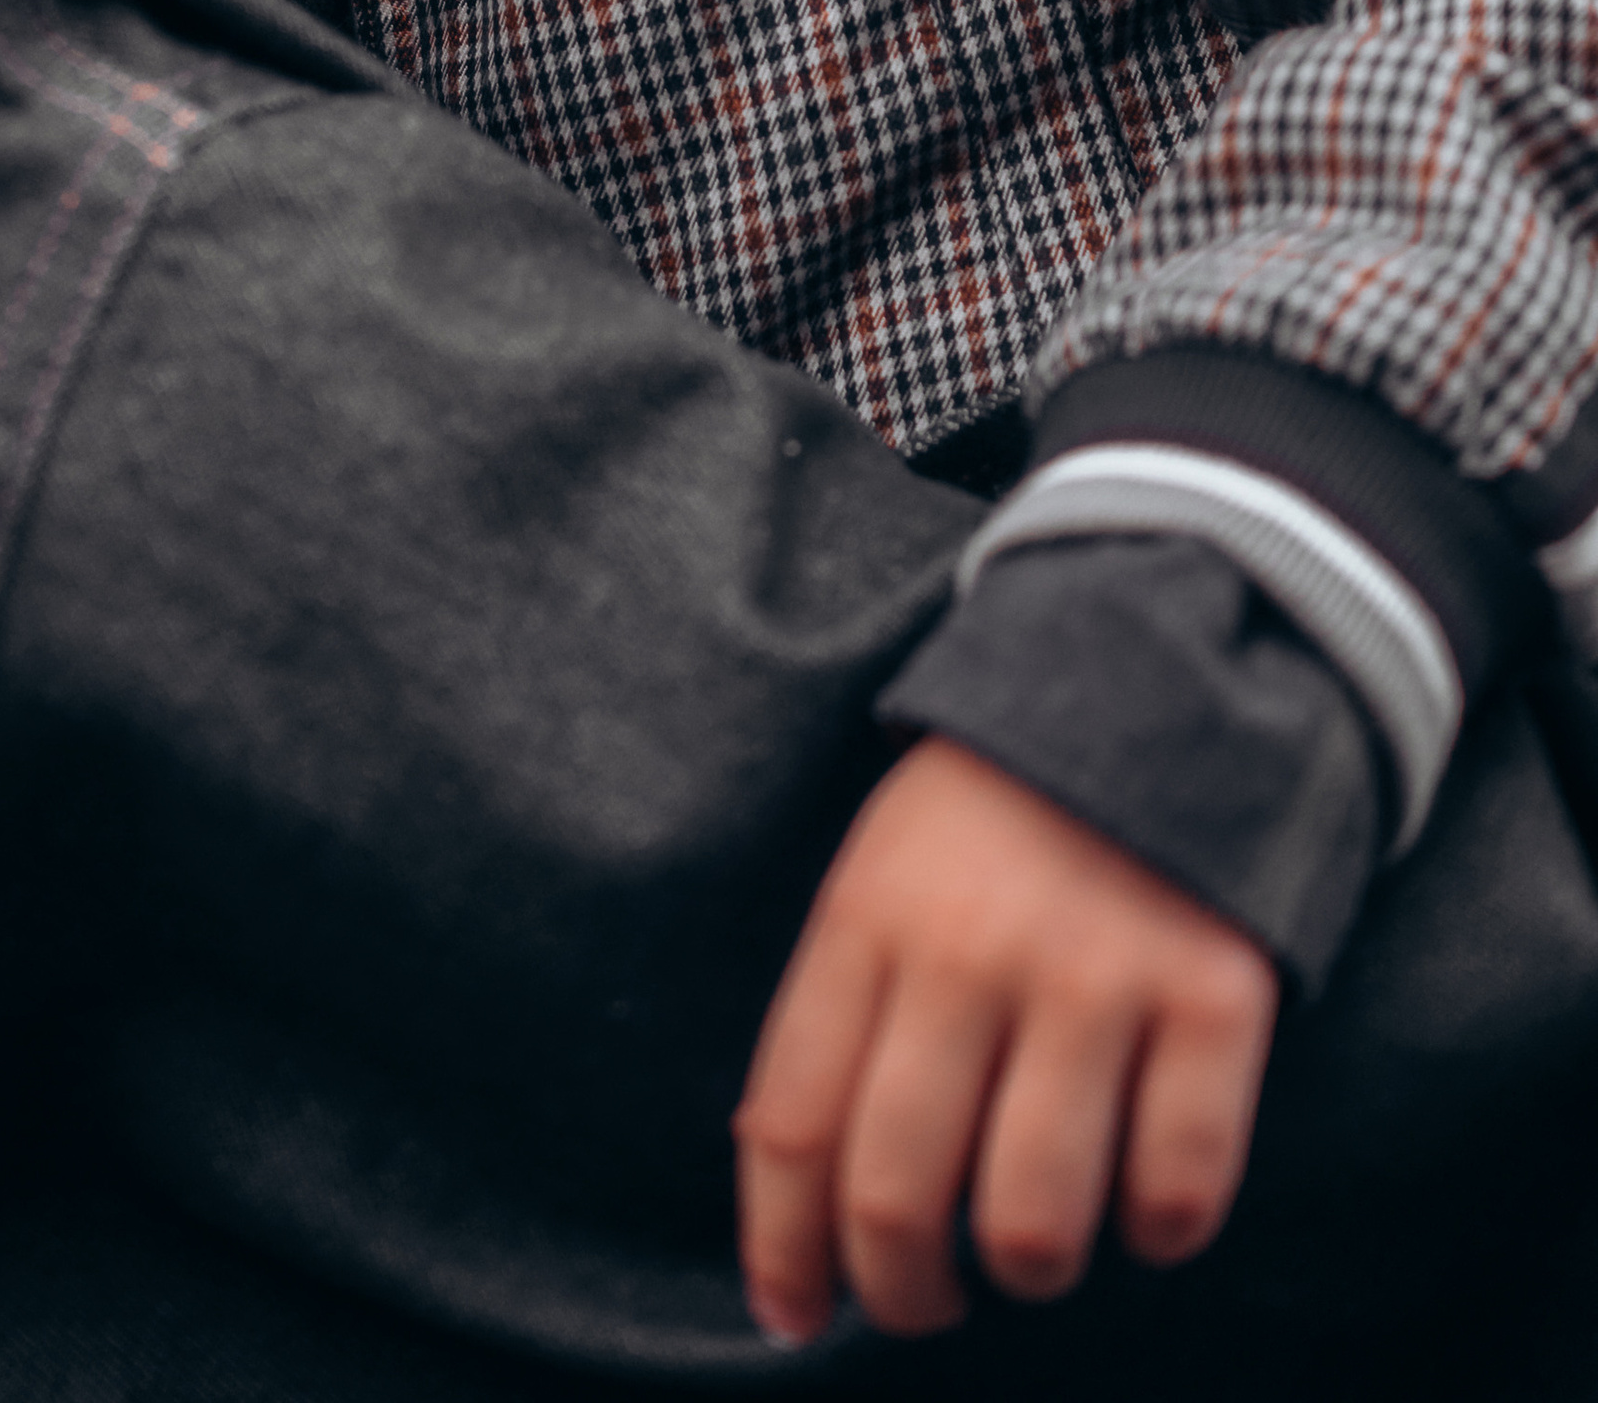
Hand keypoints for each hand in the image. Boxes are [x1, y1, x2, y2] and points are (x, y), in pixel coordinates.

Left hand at [735, 735, 1277, 1344]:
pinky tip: (1142, 1197)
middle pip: (898, 1195)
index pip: (790, 1126)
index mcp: (867, 917)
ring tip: (1031, 1242)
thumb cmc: (991, 820)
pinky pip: (1178, 1192)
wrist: (1152, 681)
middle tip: (924, 1299)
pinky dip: (1157, 1231)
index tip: (793, 1318)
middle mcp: (969, 951)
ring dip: (1028, 1270)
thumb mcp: (879, 879)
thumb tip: (802, 1229)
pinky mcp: (1215, 997)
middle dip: (900, 1293)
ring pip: (1033, 1223)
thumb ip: (839, 1024)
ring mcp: (1096, 974)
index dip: (784, 1252)